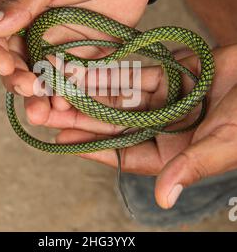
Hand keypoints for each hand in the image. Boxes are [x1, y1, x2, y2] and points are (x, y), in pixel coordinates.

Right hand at [0, 0, 154, 120]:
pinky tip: (65, 103)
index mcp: (17, 7)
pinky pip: (69, 79)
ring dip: (39, 95)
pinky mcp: (80, 57)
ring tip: (41, 112)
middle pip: (17, 64)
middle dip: (18, 81)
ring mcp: (56, 46)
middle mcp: (33, 30)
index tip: (3, 65)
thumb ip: (24, 1)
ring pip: (41, 77)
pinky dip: (65, 92)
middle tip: (27, 89)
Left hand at [54, 45, 236, 209]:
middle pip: (113, 124)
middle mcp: (162, 125)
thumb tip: (163, 198)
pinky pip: (132, 74)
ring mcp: (162, 99)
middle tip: (48, 112)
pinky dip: (109, 72)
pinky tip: (84, 70)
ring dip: (89, 93)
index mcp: (173, 151)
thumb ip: (192, 166)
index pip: (124, 154)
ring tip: (58, 88)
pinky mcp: (165, 75)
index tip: (64, 142)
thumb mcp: (225, 142)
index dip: (94, 149)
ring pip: (117, 97)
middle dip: (81, 118)